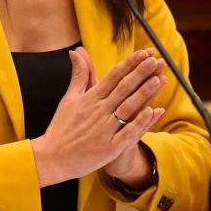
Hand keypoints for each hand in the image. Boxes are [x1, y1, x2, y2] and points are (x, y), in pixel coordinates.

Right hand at [31, 47, 165, 187]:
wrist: (50, 159)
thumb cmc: (61, 128)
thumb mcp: (69, 98)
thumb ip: (79, 75)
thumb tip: (76, 51)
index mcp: (91, 98)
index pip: (114, 76)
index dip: (130, 64)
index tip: (144, 53)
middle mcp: (99, 111)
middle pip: (123, 89)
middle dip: (141, 73)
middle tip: (156, 60)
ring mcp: (104, 130)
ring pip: (128, 108)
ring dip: (144, 93)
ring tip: (159, 79)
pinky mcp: (109, 148)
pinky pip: (127, 133)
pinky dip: (140, 122)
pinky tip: (153, 111)